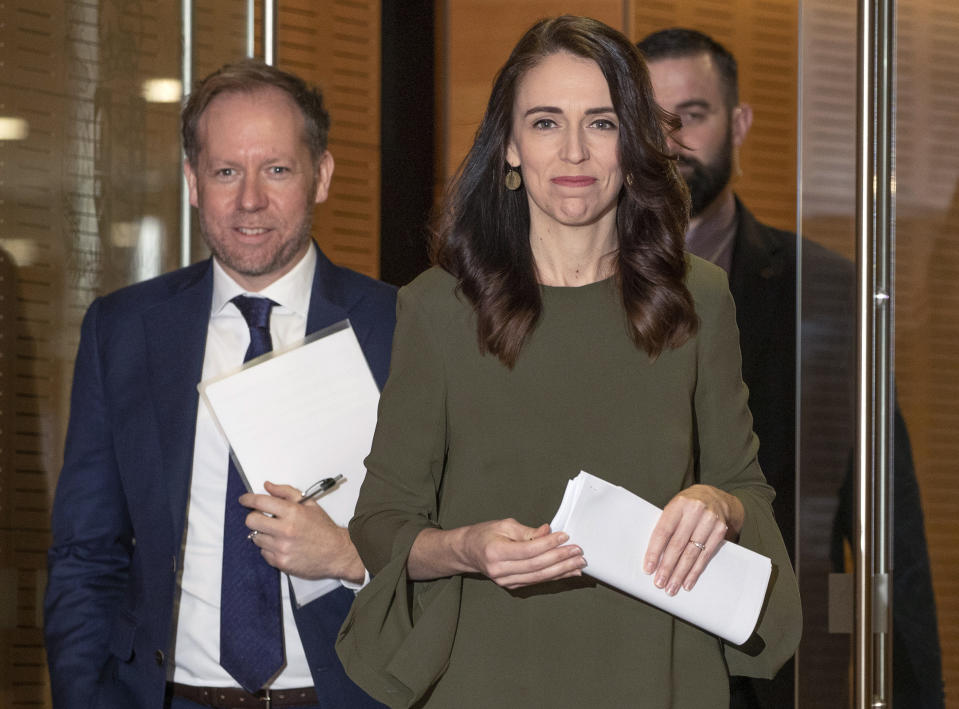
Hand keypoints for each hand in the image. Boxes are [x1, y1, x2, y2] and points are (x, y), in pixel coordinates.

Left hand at [239, 481, 364, 582]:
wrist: (336, 553)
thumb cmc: (323, 528)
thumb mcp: (309, 504)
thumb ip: (286, 492)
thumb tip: (268, 486)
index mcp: (293, 512)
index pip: (261, 502)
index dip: (248, 499)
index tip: (244, 499)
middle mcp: (285, 530)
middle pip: (251, 521)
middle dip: (253, 517)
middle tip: (261, 517)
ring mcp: (282, 548)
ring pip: (256, 538)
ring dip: (263, 534)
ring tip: (277, 533)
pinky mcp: (281, 562)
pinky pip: (263, 553)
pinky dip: (269, 548)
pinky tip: (282, 545)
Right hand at [411, 519, 584, 588]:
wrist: (467, 552)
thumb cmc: (484, 535)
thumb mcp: (504, 525)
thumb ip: (527, 531)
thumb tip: (548, 532)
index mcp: (496, 552)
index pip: (529, 550)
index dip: (549, 543)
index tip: (565, 536)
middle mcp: (501, 570)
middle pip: (537, 566)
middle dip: (561, 558)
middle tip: (578, 551)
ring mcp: (506, 581)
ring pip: (540, 576)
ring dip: (562, 570)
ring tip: (579, 563)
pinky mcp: (512, 585)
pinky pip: (537, 581)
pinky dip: (555, 576)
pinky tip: (569, 572)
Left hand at [642, 484, 743, 595]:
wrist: (716, 497)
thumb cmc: (688, 505)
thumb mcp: (675, 508)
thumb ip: (666, 526)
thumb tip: (653, 556)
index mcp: (678, 504)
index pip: (663, 531)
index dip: (655, 551)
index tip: (648, 568)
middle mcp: (695, 511)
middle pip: (678, 544)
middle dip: (667, 567)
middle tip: (659, 583)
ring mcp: (709, 521)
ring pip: (692, 553)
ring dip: (680, 573)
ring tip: (672, 587)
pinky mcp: (720, 531)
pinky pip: (706, 556)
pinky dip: (695, 571)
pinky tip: (688, 582)